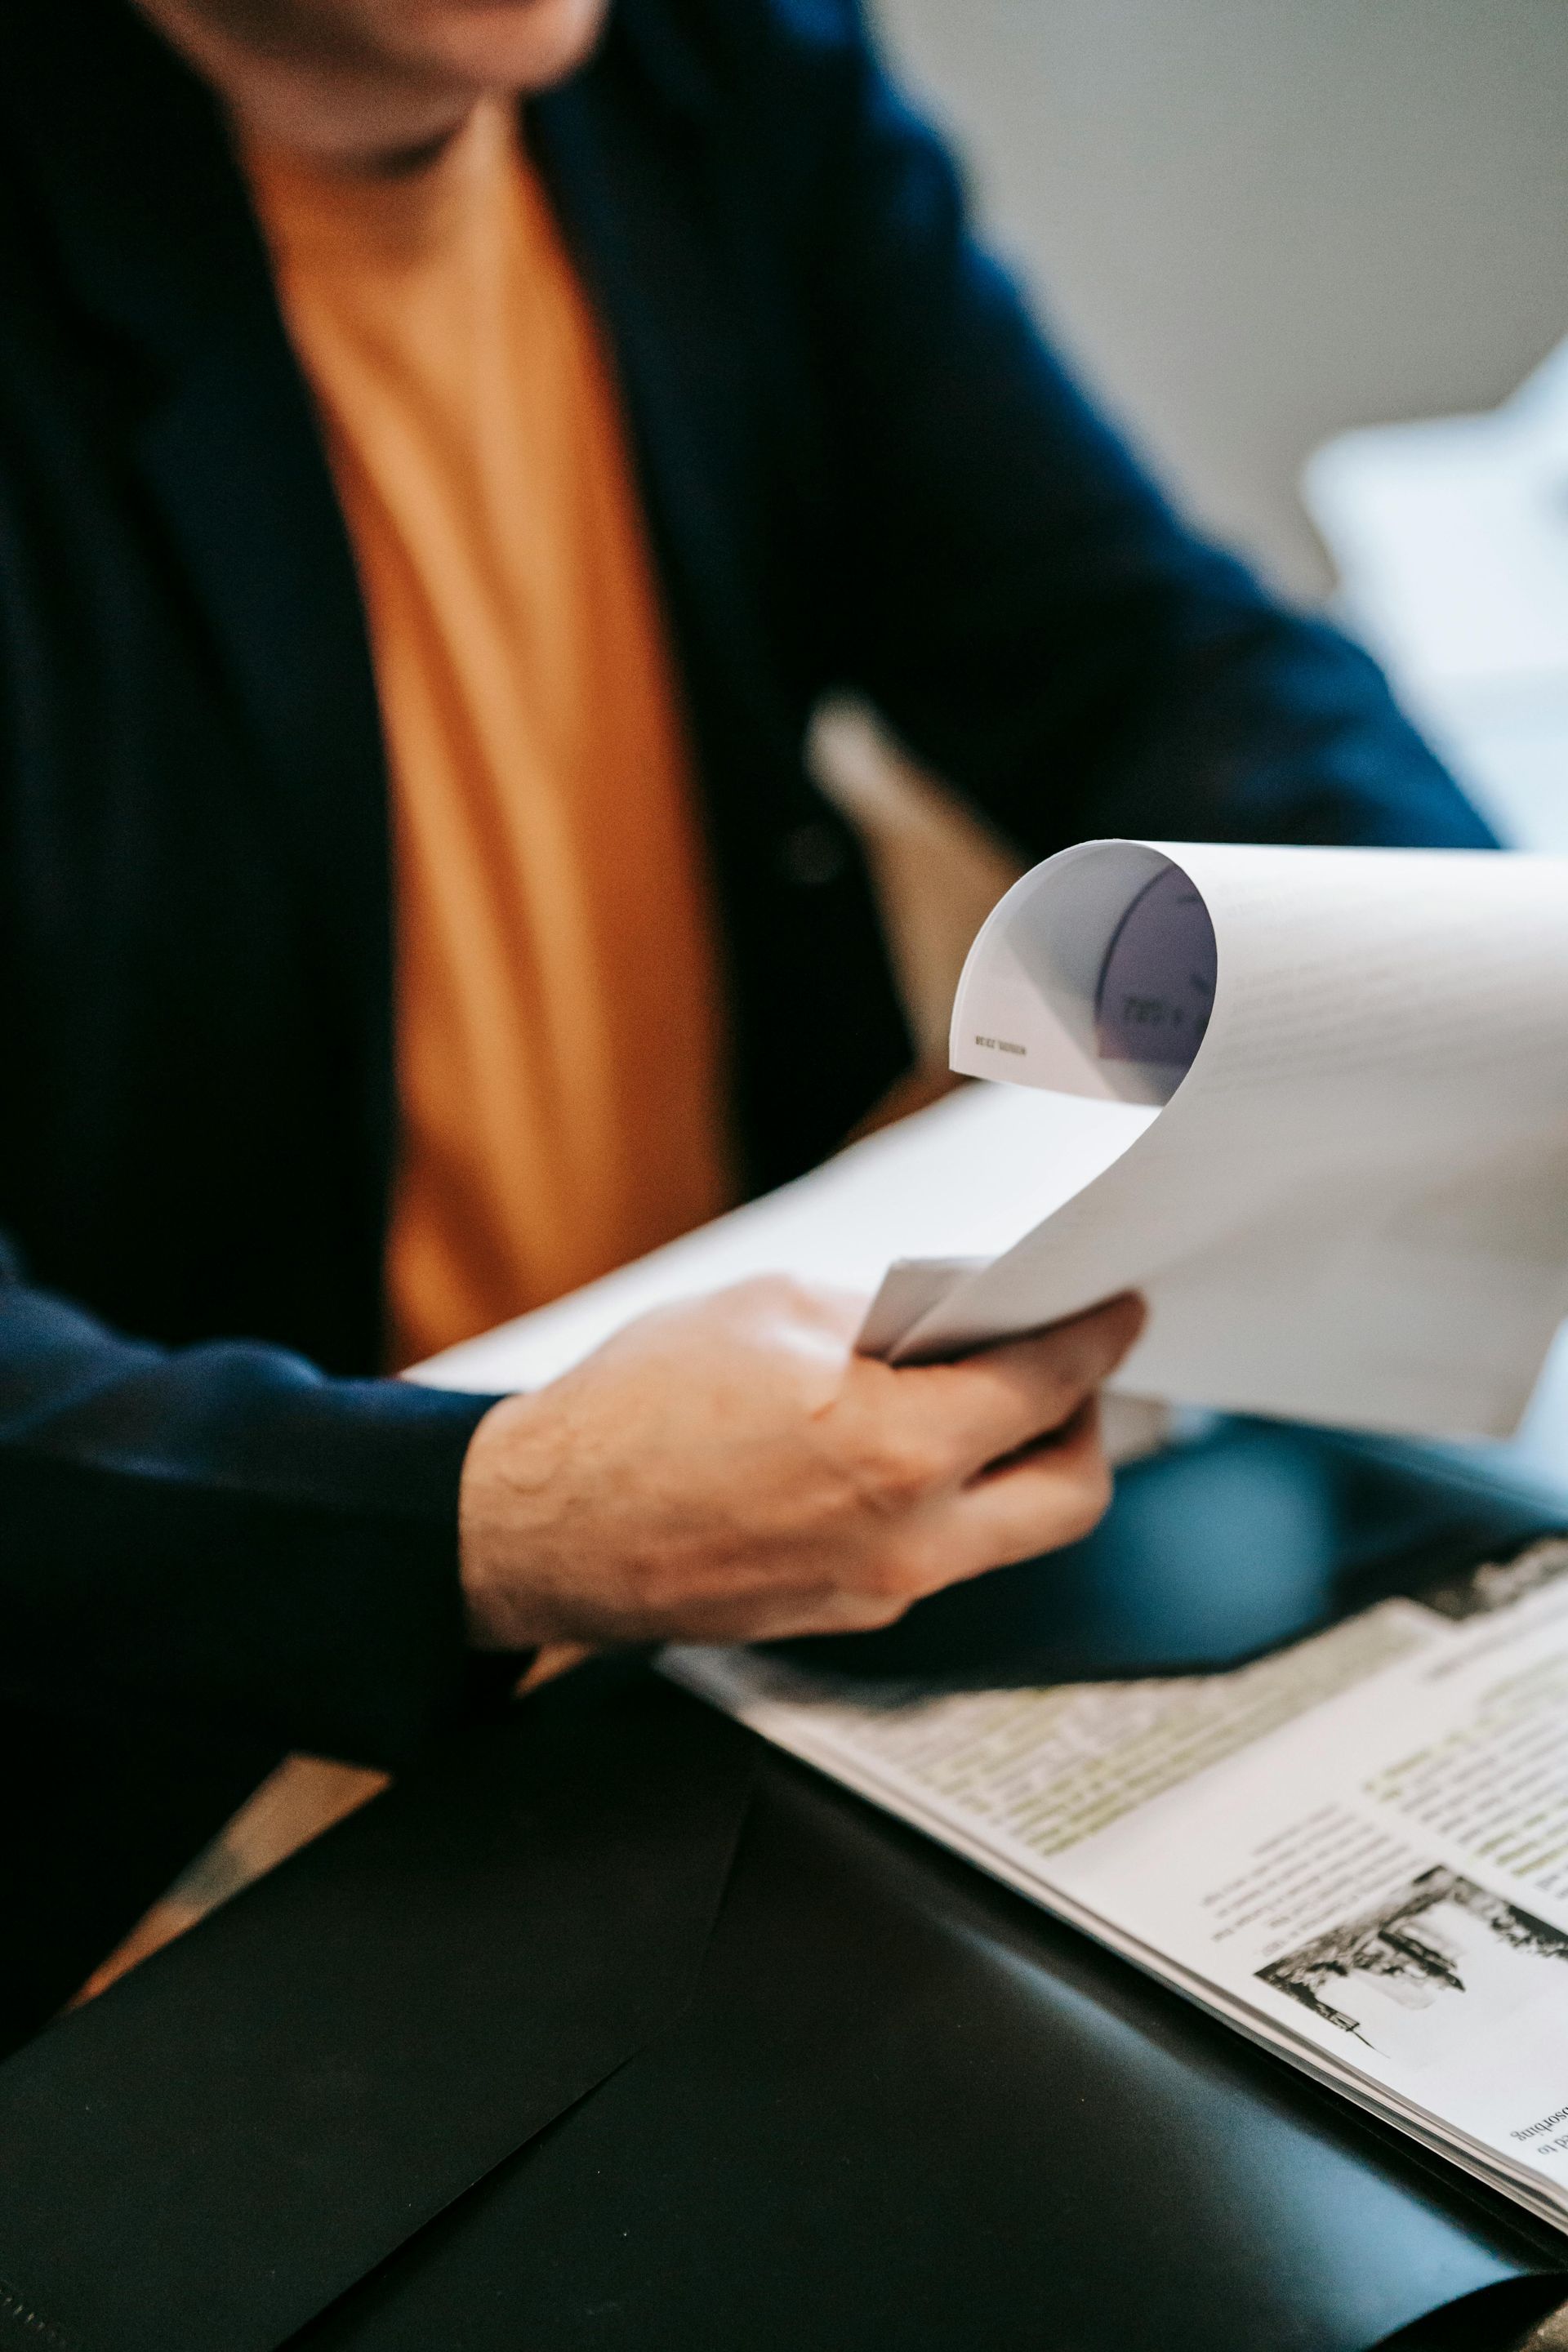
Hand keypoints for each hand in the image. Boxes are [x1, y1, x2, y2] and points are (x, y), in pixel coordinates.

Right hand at [458, 1278, 1143, 1650]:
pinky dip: (948, 1502)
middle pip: (1071, 1496)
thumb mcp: (769, 1311)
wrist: (538, 1526)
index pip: (1047, 1388)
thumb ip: (882, 1317)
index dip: (1096, 1337)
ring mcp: (879, 1591)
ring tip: (983, 1405)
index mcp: (899, 1449)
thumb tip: (949, 1321)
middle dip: (1087, 1424)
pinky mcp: (843, 1617)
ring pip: (1006, 1538)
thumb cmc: (634, 1409)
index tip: (1116, 1310)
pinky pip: (936, 1559)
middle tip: (1067, 1371)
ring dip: (1016, 1469)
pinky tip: (905, 1451)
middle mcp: (909, 1539)